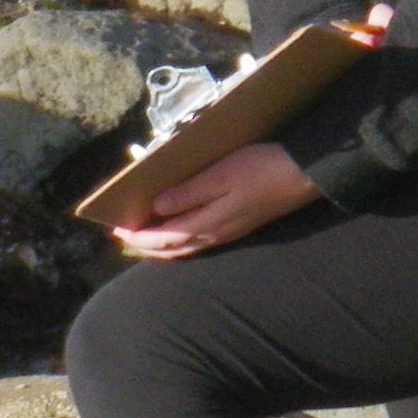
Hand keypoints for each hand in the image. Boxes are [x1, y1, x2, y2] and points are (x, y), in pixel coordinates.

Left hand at [110, 142, 318, 261]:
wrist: (302, 175)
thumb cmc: (260, 168)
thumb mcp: (220, 175)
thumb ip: (189, 194)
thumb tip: (156, 208)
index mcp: (208, 223)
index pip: (163, 238)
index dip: (138, 236)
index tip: (115, 230)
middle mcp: (215, 235)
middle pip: (172, 248)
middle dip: (144, 244)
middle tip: (121, 236)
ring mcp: (227, 233)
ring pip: (185, 247)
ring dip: (161, 244)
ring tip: (142, 236)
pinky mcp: (236, 226)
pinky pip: (197, 241)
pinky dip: (178, 239)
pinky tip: (176, 229)